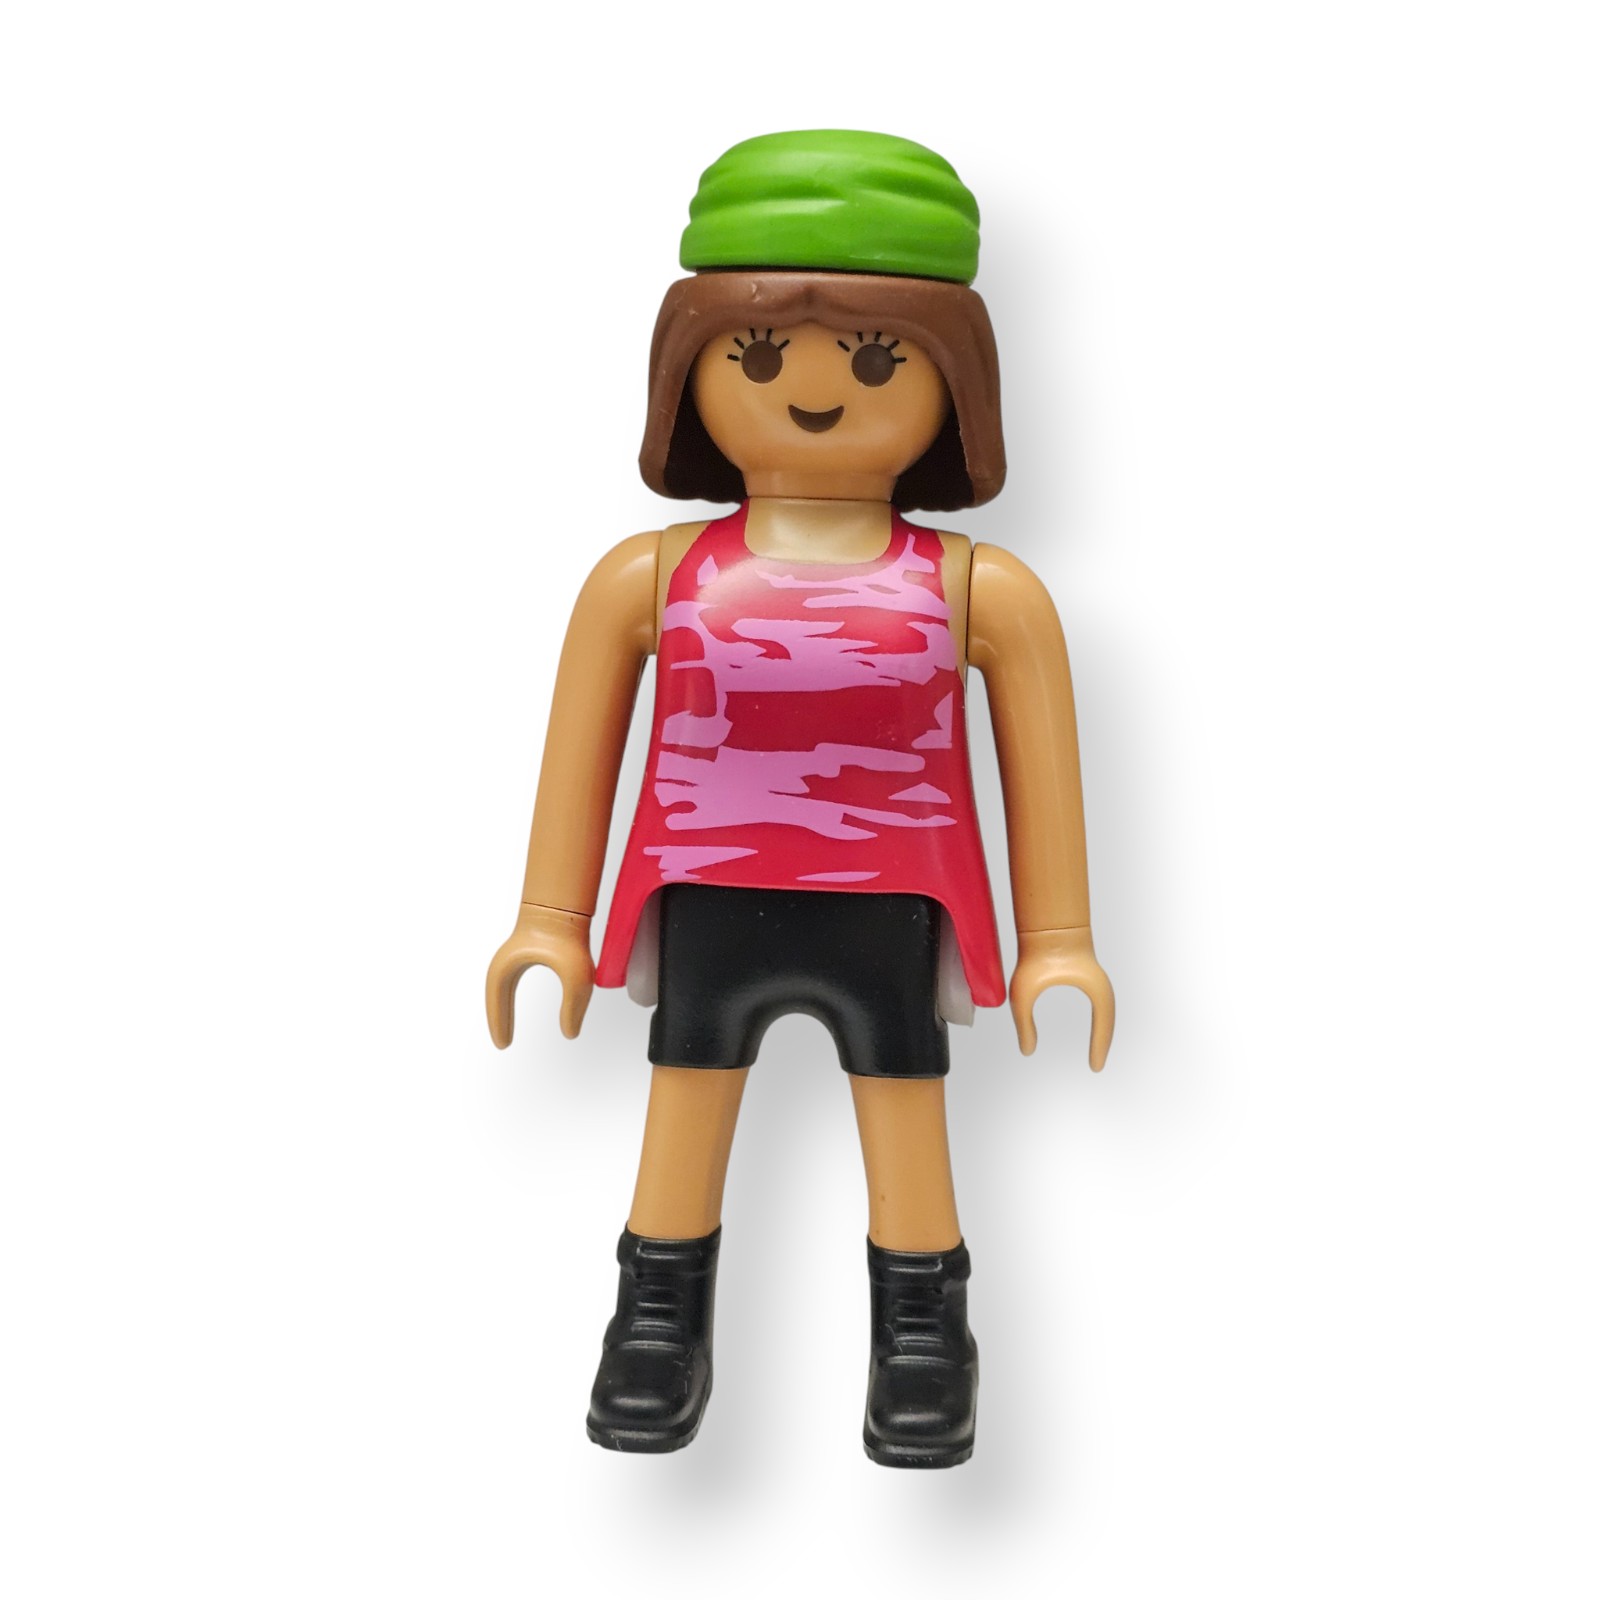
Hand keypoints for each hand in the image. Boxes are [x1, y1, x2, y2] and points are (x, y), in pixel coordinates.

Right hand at [485, 903, 593, 1046]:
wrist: (566, 905)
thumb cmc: (568, 936)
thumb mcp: (576, 977)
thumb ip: (574, 1007)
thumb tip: (570, 1033)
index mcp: (508, 969)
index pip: (498, 1002)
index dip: (500, 1024)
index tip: (504, 1045)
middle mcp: (506, 963)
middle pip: (496, 997)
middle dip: (499, 1020)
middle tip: (503, 1043)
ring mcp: (513, 955)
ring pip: (501, 989)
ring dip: (503, 1010)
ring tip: (507, 1031)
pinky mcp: (524, 951)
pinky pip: (510, 981)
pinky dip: (510, 998)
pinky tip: (516, 1007)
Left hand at [1009, 926, 1114, 1070]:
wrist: (1043, 925)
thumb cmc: (1035, 954)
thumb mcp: (1024, 993)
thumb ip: (1024, 1023)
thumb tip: (1027, 1051)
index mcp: (1094, 988)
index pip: (1105, 1023)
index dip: (1101, 1046)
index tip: (1095, 1068)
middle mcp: (1099, 985)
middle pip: (1109, 1019)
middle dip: (1104, 1042)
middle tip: (1096, 1066)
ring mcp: (1094, 979)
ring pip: (1106, 1011)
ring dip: (1102, 1030)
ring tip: (1095, 1051)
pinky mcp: (1086, 974)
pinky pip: (1097, 1002)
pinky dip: (1097, 1018)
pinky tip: (1090, 1028)